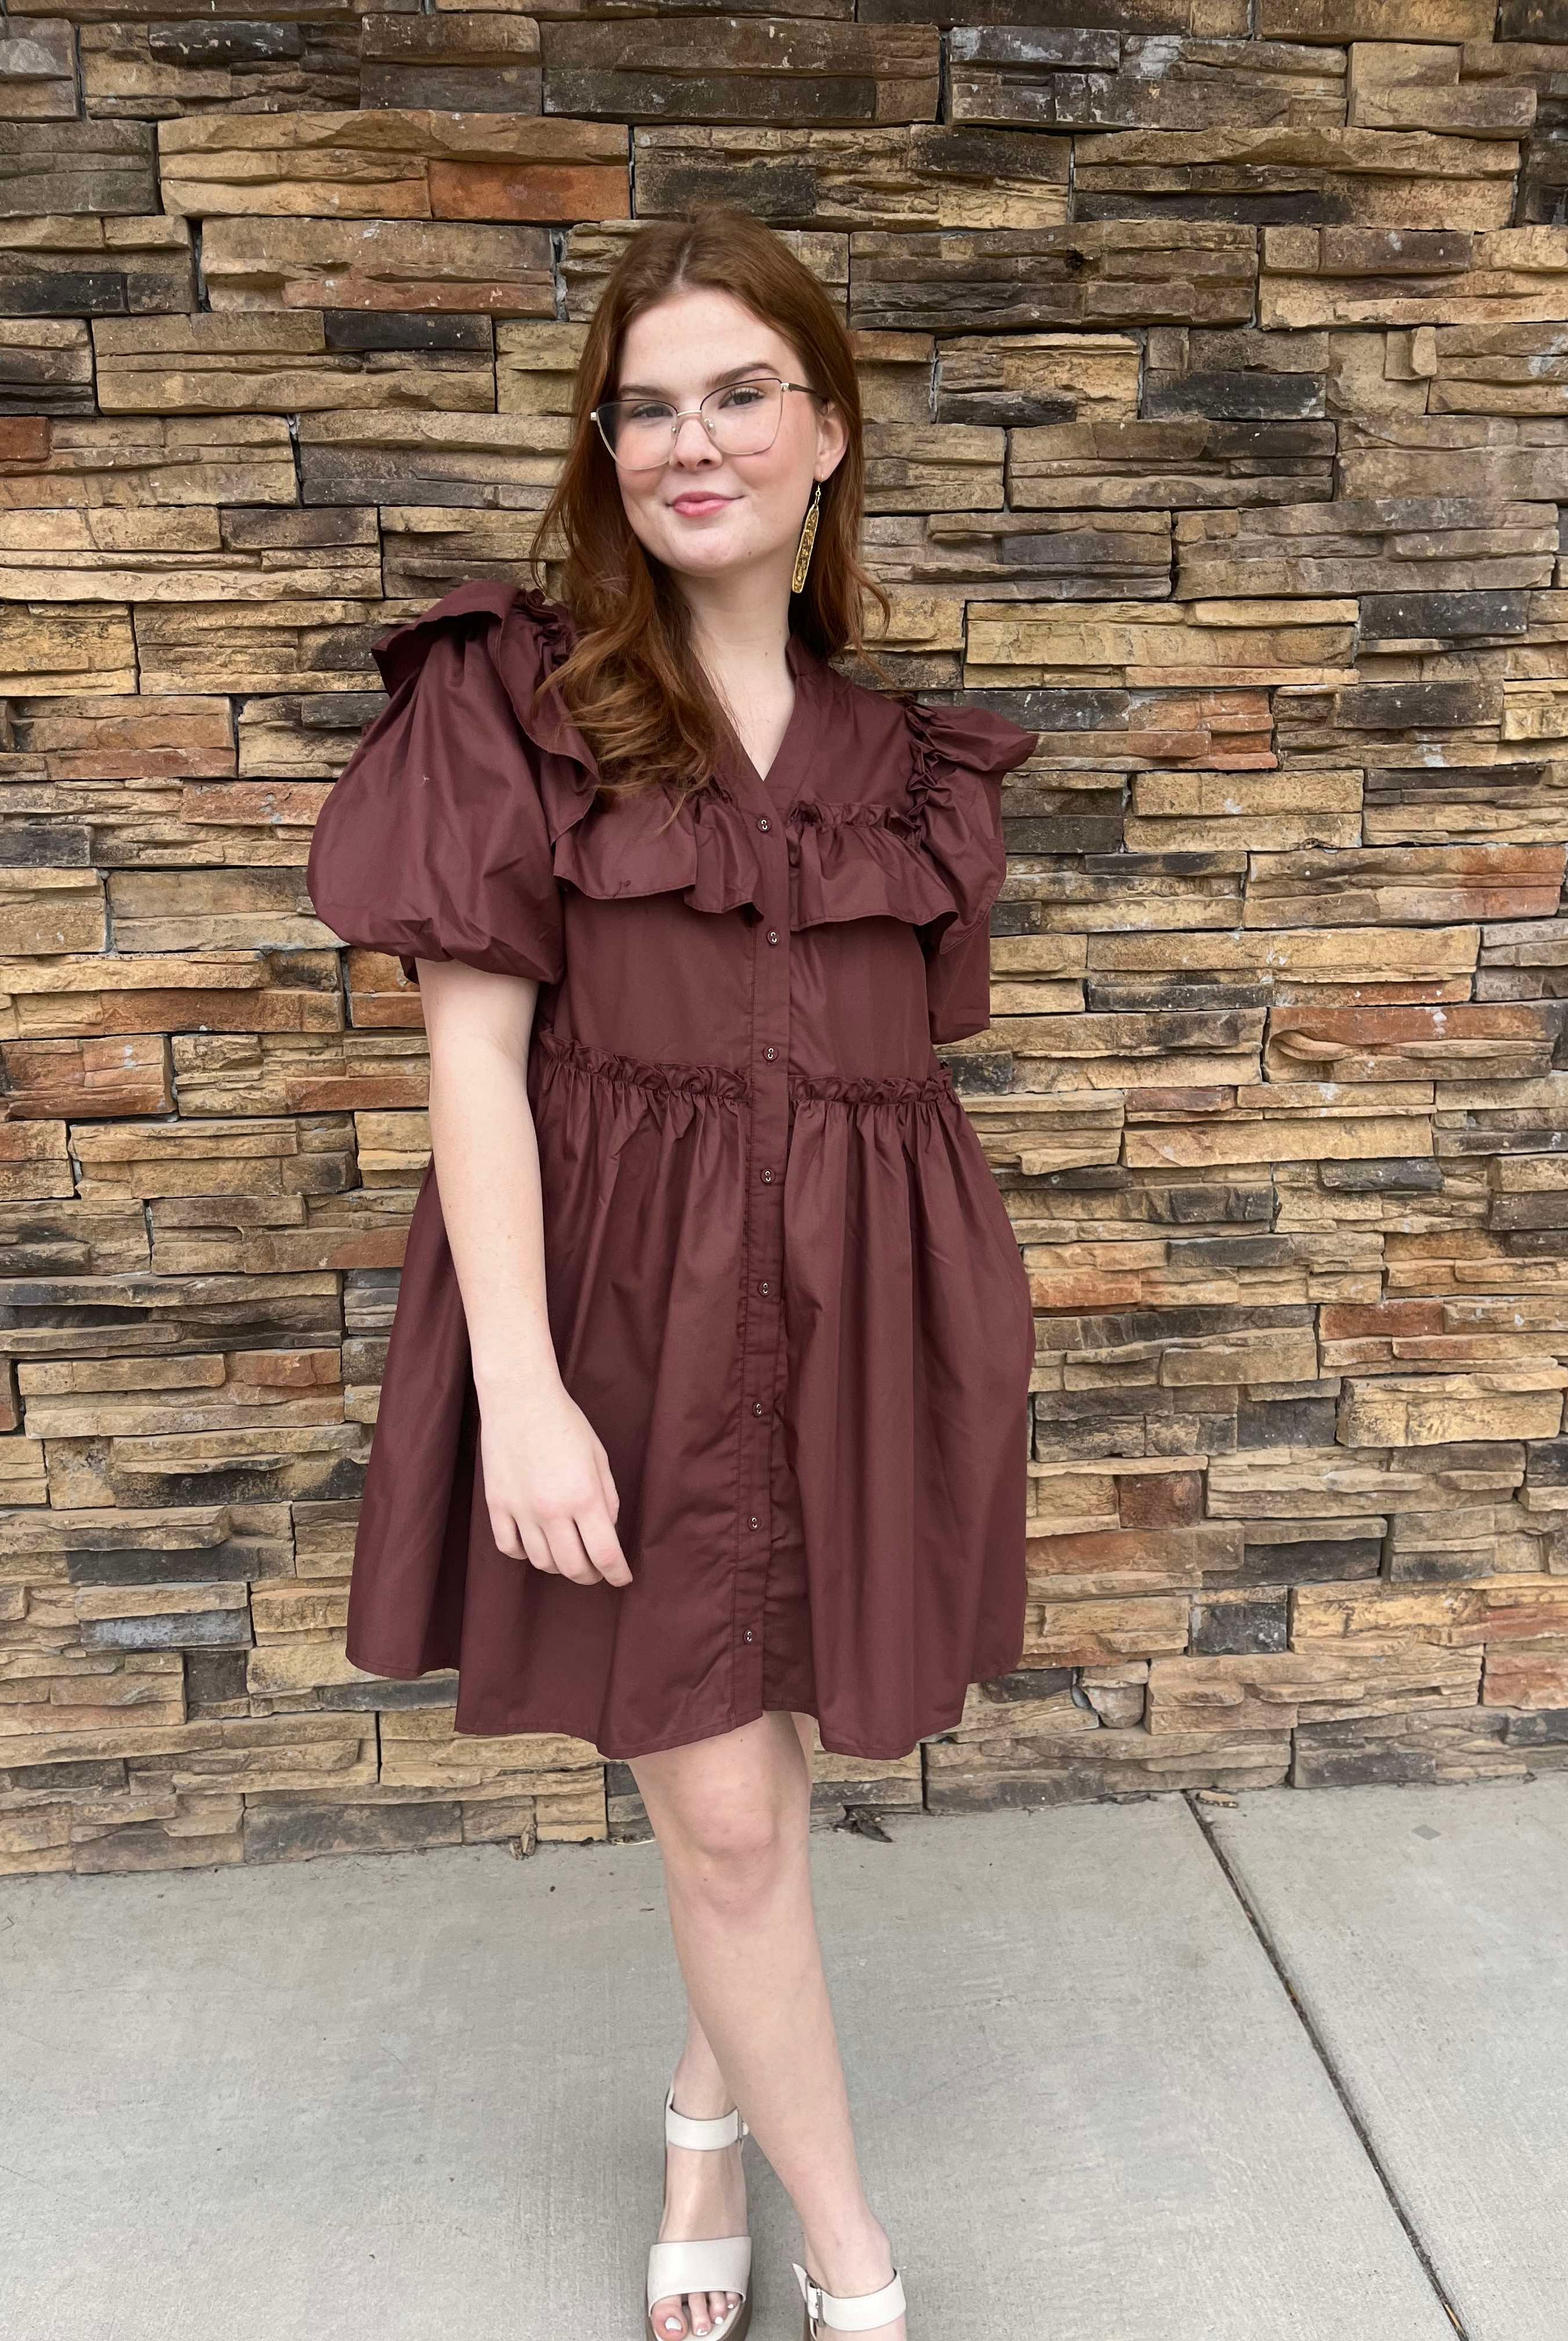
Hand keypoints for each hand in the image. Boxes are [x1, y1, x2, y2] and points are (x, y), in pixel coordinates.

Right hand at [477, 1373, 631, 1586]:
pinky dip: (524, 1553)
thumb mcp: (599, 1457)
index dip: (617, 1574)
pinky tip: (535, 1545)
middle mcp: (552, 1510)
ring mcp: (520, 1510)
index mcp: (584, 1497)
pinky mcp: (496, 1505)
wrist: (519, 1398)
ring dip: (559, 1565)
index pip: (605, 1554)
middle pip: (573, 1566)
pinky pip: (508, 1547)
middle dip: (591, 1575)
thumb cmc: (565, 1422)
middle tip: (597, 1571)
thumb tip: (607, 1530)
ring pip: (541, 1561)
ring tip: (568, 1555)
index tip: (622, 1579)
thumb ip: (607, 1497)